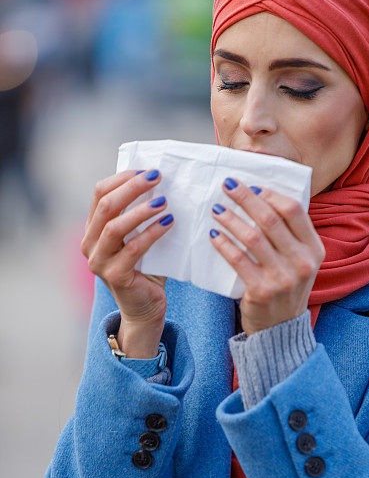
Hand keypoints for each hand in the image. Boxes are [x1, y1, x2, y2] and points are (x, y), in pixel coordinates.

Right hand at [81, 168, 173, 328]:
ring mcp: (99, 261)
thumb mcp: (140, 236)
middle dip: (132, 187)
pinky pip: (133, 249)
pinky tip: (168, 222)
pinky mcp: (116, 276)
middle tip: (157, 176)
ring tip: (164, 201)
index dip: (123, 178)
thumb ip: (142, 214)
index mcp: (93, 228)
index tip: (148, 169)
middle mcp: (90, 243)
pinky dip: (152, 233)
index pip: (100, 193)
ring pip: (115, 227)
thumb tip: (163, 183)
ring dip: (141, 210)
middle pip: (106, 206)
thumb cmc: (146, 267)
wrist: (145, 307)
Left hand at [209, 177, 324, 335]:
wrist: (280, 328)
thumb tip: (261, 198)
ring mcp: (283, 277)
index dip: (270, 194)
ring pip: (252, 237)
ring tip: (216, 209)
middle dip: (246, 198)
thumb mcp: (300, 261)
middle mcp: (303, 262)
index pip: (294, 210)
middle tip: (227, 185)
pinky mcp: (262, 291)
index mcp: (314, 249)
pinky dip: (224, 244)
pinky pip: (238, 260)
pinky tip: (214, 234)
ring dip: (231, 218)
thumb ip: (289, 235)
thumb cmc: (286, 287)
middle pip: (270, 219)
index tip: (252, 186)